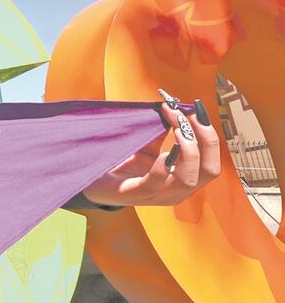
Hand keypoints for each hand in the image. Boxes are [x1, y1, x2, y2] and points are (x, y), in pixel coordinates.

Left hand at [81, 95, 220, 206]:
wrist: (92, 181)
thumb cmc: (121, 163)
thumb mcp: (146, 145)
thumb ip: (160, 130)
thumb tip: (173, 106)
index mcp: (183, 178)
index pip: (211, 162)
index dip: (209, 136)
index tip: (196, 110)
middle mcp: (176, 191)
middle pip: (209, 170)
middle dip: (204, 140)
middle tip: (188, 116)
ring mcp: (157, 196)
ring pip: (188, 179)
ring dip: (187, 149)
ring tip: (176, 128)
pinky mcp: (134, 195)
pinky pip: (155, 184)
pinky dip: (162, 166)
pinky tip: (161, 151)